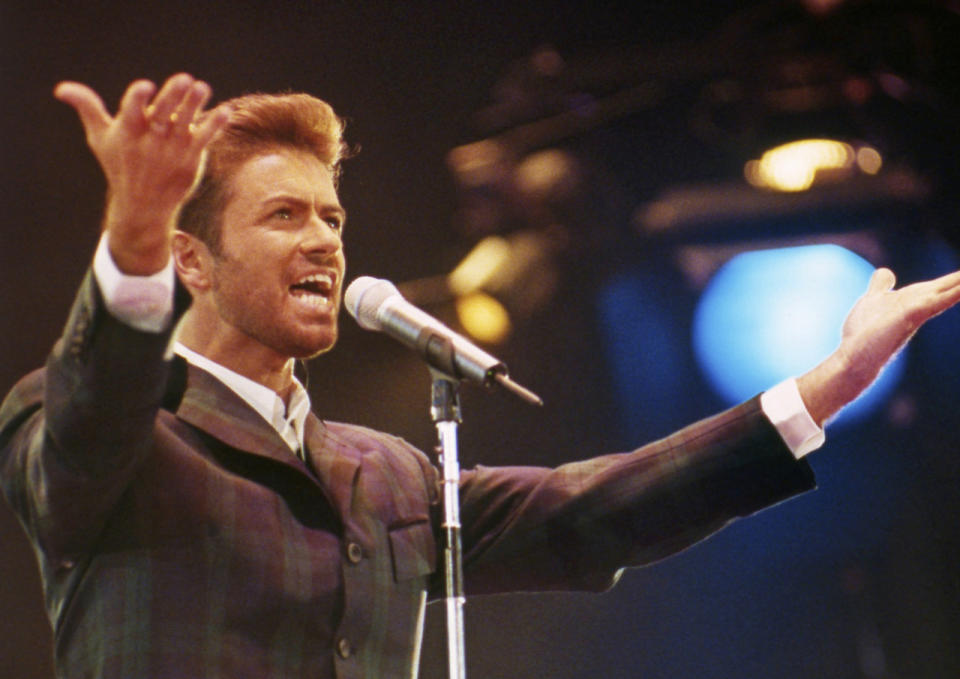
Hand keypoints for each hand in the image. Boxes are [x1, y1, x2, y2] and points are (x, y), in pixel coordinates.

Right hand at [55, 73, 231, 273]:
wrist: (143, 204)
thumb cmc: (119, 164)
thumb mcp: (100, 137)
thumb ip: (87, 108)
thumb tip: (62, 89)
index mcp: (128, 131)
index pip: (133, 110)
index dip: (138, 98)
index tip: (146, 86)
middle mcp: (151, 139)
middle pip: (163, 112)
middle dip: (174, 96)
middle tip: (185, 79)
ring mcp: (173, 148)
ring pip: (186, 122)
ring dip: (195, 104)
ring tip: (202, 87)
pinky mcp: (191, 156)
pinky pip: (205, 138)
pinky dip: (215, 125)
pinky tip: (225, 112)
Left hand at [798, 267, 959, 423]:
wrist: (854, 356)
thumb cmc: (864, 333)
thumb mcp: (873, 300)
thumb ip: (881, 286)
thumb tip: (886, 271)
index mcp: (913, 300)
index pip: (941, 285)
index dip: (956, 279)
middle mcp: (919, 306)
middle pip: (948, 287)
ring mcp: (916, 311)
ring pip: (947, 294)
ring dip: (959, 286)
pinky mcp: (909, 316)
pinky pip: (935, 302)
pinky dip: (952, 294)